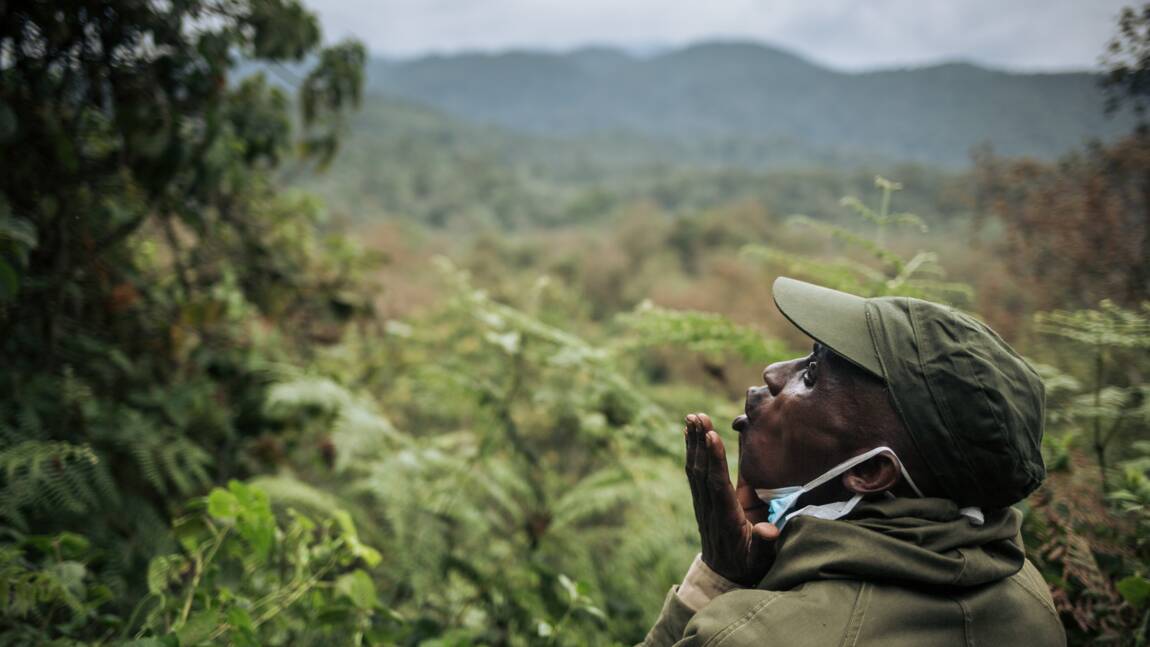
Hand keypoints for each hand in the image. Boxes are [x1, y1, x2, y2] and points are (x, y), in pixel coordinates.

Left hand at [684, 413, 779, 585]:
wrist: (724, 574)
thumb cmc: (747, 565)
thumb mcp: (759, 561)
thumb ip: (764, 546)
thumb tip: (768, 531)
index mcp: (726, 518)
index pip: (718, 485)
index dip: (715, 460)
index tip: (711, 436)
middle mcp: (710, 507)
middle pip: (703, 471)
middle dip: (700, 443)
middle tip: (698, 416)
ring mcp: (703, 502)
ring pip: (696, 468)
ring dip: (693, 442)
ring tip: (692, 417)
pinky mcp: (702, 499)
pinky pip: (695, 472)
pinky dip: (692, 451)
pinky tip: (690, 432)